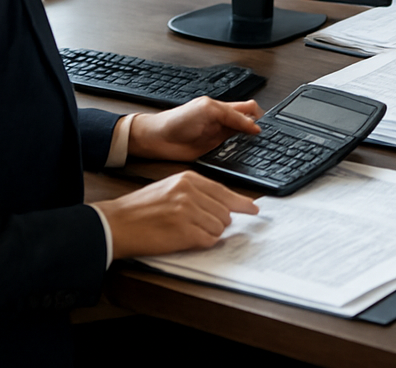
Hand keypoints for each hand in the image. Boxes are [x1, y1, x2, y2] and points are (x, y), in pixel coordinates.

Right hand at [94, 170, 257, 259]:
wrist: (116, 223)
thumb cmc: (140, 208)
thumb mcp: (170, 188)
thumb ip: (196, 192)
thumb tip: (222, 205)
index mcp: (189, 179)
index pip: (224, 191)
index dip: (241, 203)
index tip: (253, 209)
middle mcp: (191, 192)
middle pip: (225, 211)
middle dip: (220, 222)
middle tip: (203, 227)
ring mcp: (188, 212)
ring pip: (219, 227)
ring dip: (209, 233)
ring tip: (188, 232)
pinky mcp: (184, 232)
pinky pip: (208, 240)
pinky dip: (203, 243)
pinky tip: (188, 240)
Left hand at [128, 97, 261, 161]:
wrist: (157, 139)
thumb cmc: (177, 119)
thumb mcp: (208, 110)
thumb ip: (231, 115)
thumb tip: (253, 125)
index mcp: (224, 108)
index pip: (249, 109)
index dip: (259, 116)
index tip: (265, 126)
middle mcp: (224, 123)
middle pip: (248, 124)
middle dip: (257, 129)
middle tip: (263, 138)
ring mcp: (219, 139)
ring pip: (242, 140)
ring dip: (248, 143)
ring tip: (254, 147)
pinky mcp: (213, 153)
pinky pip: (231, 153)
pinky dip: (237, 155)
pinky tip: (240, 157)